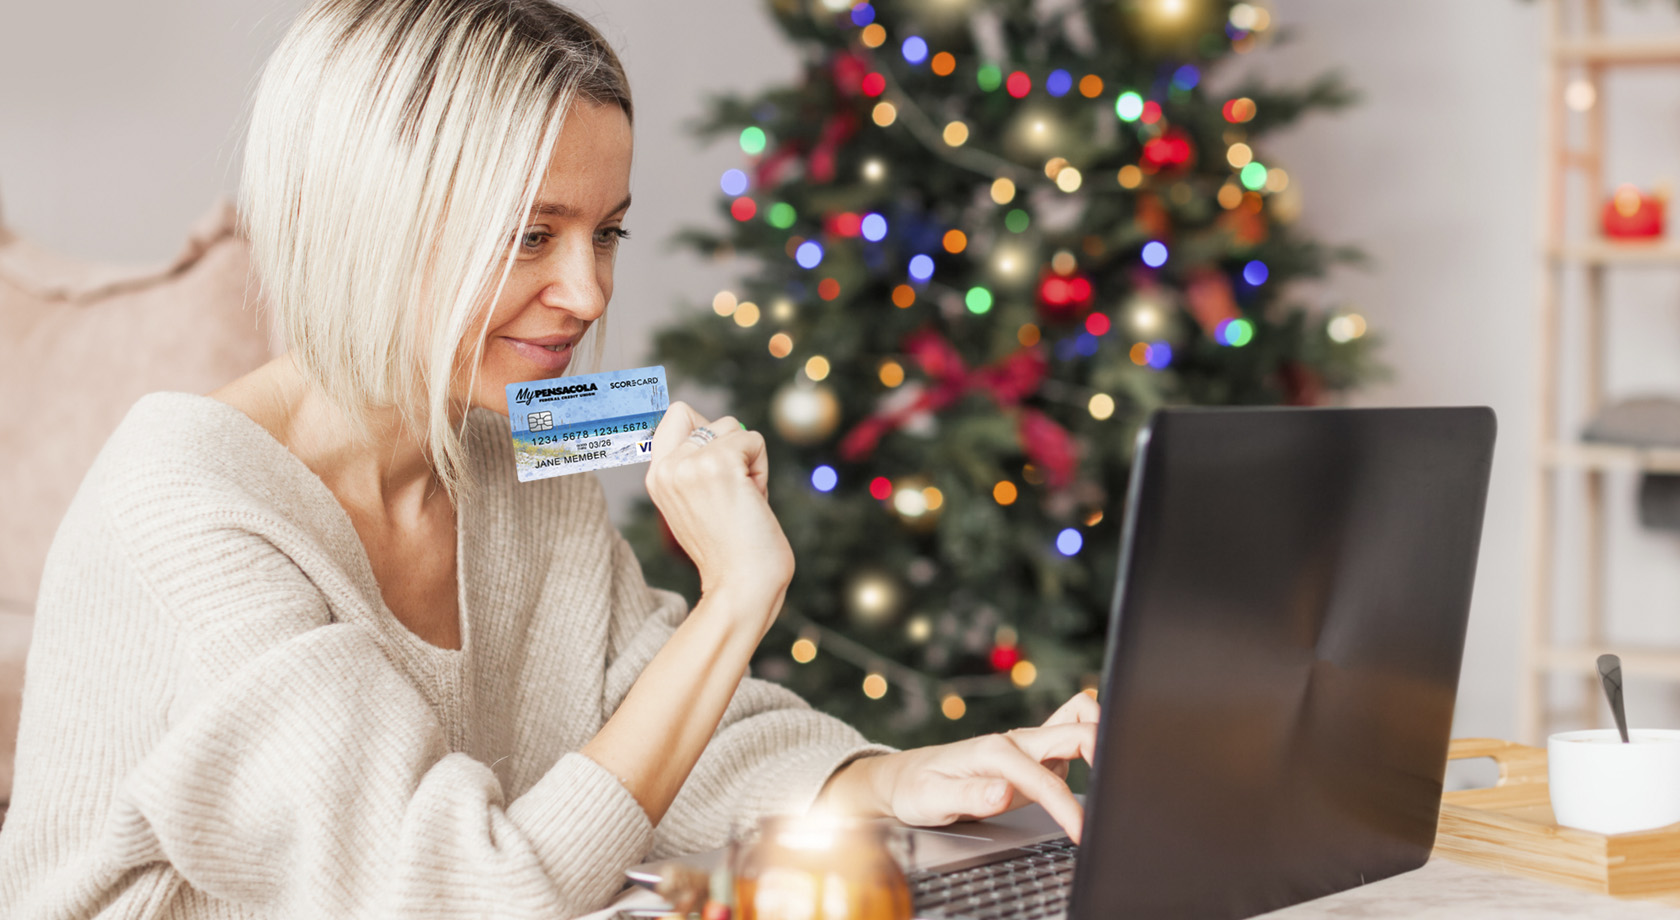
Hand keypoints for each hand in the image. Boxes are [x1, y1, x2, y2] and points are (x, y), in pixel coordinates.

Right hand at [646, 401, 792, 626]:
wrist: (741, 586)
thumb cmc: (731, 550)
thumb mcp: (698, 502)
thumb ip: (697, 467)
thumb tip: (727, 428)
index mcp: (657, 477)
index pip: (674, 416)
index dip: (703, 426)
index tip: (719, 458)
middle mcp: (667, 467)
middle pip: (707, 417)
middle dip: (730, 447)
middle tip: (733, 490)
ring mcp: (690, 463)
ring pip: (733, 427)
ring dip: (748, 461)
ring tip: (743, 500)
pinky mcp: (718, 463)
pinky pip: (753, 440)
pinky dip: (762, 469)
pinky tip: (753, 501)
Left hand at [820, 692, 1100, 842]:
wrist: (904, 779)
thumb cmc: (916, 788)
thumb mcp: (933, 799)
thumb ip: (969, 795)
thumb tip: (1003, 793)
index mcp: (995, 750)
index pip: (1046, 778)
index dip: (1068, 806)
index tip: (1081, 831)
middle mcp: (1015, 741)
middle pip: (1074, 729)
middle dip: (1102, 748)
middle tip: (1117, 786)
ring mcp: (1026, 745)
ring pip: (1077, 721)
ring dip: (1100, 734)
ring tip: (1116, 769)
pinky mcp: (1031, 756)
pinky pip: (1069, 736)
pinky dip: (1091, 741)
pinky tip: (1099, 765)